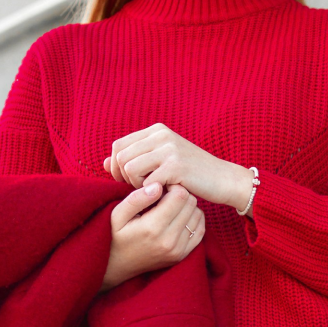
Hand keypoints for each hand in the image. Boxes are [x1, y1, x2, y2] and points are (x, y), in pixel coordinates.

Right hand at [99, 181, 205, 292]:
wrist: (116, 266)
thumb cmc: (115, 235)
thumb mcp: (117, 214)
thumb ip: (137, 199)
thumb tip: (158, 186)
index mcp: (152, 227)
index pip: (180, 196)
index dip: (173, 186)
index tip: (162, 187)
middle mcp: (169, 240)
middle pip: (191, 203)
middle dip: (181, 194)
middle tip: (166, 196)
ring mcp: (177, 250)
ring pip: (198, 215)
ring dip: (188, 207)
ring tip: (171, 207)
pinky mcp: (182, 256)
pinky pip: (200, 231)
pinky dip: (194, 220)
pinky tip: (179, 217)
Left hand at [102, 123, 255, 215]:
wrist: (224, 179)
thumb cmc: (192, 175)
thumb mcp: (161, 163)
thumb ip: (134, 160)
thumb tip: (103, 163)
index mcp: (156, 131)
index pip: (118, 146)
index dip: (115, 167)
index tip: (126, 182)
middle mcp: (161, 135)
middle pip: (120, 157)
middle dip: (123, 178)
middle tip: (139, 189)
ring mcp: (168, 149)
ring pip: (129, 168)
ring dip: (135, 185)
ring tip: (151, 191)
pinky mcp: (175, 166)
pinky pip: (146, 182)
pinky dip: (150, 193)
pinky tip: (162, 194)